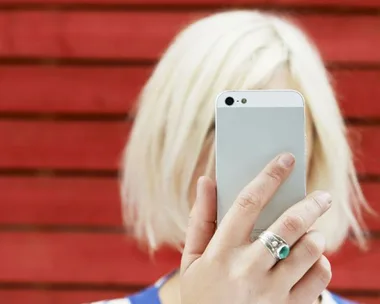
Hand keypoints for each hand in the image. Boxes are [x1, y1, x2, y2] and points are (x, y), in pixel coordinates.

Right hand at [180, 153, 331, 303]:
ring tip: (310, 233)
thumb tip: (206, 180)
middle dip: (311, 204)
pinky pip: (319, 278)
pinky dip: (320, 263)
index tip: (286, 159)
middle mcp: (248, 270)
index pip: (247, 203)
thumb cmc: (202, 294)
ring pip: (309, 250)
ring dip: (314, 235)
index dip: (269, 176)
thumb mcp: (193, 258)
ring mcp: (271, 292)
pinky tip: (309, 261)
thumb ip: (200, 218)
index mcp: (221, 252)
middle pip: (288, 225)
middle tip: (322, 196)